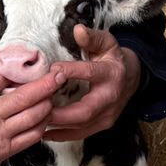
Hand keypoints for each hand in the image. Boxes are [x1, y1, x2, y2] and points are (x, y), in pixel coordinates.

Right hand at [0, 45, 62, 165]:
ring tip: (53, 94)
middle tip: (60, 74)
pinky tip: (45, 116)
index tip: (24, 69)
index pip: (2, 78)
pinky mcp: (6, 149)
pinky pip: (32, 136)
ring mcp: (0, 134)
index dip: (15, 73)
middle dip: (47, 84)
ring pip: (34, 116)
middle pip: (26, 96)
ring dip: (48, 104)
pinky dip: (43, 124)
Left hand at [44, 25, 140, 141]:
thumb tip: (78, 30)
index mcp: (111, 73)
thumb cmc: (112, 59)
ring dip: (57, 126)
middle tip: (36, 109)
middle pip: (84, 111)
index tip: (51, 71)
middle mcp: (111, 97)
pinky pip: (80, 134)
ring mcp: (108, 115)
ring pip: (81, 126)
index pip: (90, 73)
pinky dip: (61, 135)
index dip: (71, 72)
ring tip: (35, 122)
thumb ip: (92, 37)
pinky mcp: (103, 125)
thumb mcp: (106, 43)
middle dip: (59, 113)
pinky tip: (43, 133)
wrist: (130, 78)